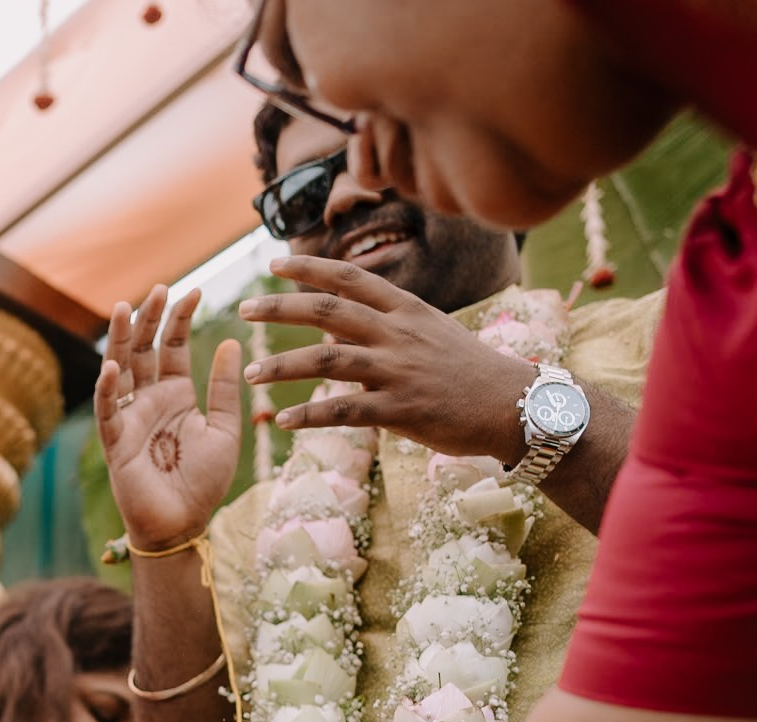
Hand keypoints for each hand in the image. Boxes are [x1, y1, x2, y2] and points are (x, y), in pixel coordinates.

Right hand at [96, 284, 241, 553]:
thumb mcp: (225, 429)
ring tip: (124, 308)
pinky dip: (107, 389)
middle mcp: (149, 400)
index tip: (194, 291)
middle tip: (159, 288)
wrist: (184, 525)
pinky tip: (112, 367)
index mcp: (175, 394)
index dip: (180, 319)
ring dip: (119, 340)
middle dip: (148, 319)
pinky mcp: (117, 442)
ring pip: (120, 370)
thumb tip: (232, 342)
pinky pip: (108, 411)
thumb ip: (225, 388)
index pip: (173, 347)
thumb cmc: (203, 482)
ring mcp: (130, 418)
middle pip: (143, 349)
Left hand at [240, 254, 531, 461]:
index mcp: (406, 310)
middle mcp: (398, 333)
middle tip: (243, 310)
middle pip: (328, 312)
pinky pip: (343, 411)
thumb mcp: (428, 333)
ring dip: (282, 366)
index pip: (349, 278)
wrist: (513, 406)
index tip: (273, 264)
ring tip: (250, 376)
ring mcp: (399, 371)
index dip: (309, 269)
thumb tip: (332, 324)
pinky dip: (307, 415)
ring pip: (326, 361)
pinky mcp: (401, 410)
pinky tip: (281, 421)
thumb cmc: (468, 370)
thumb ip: (382, 325)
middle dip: (280, 309)